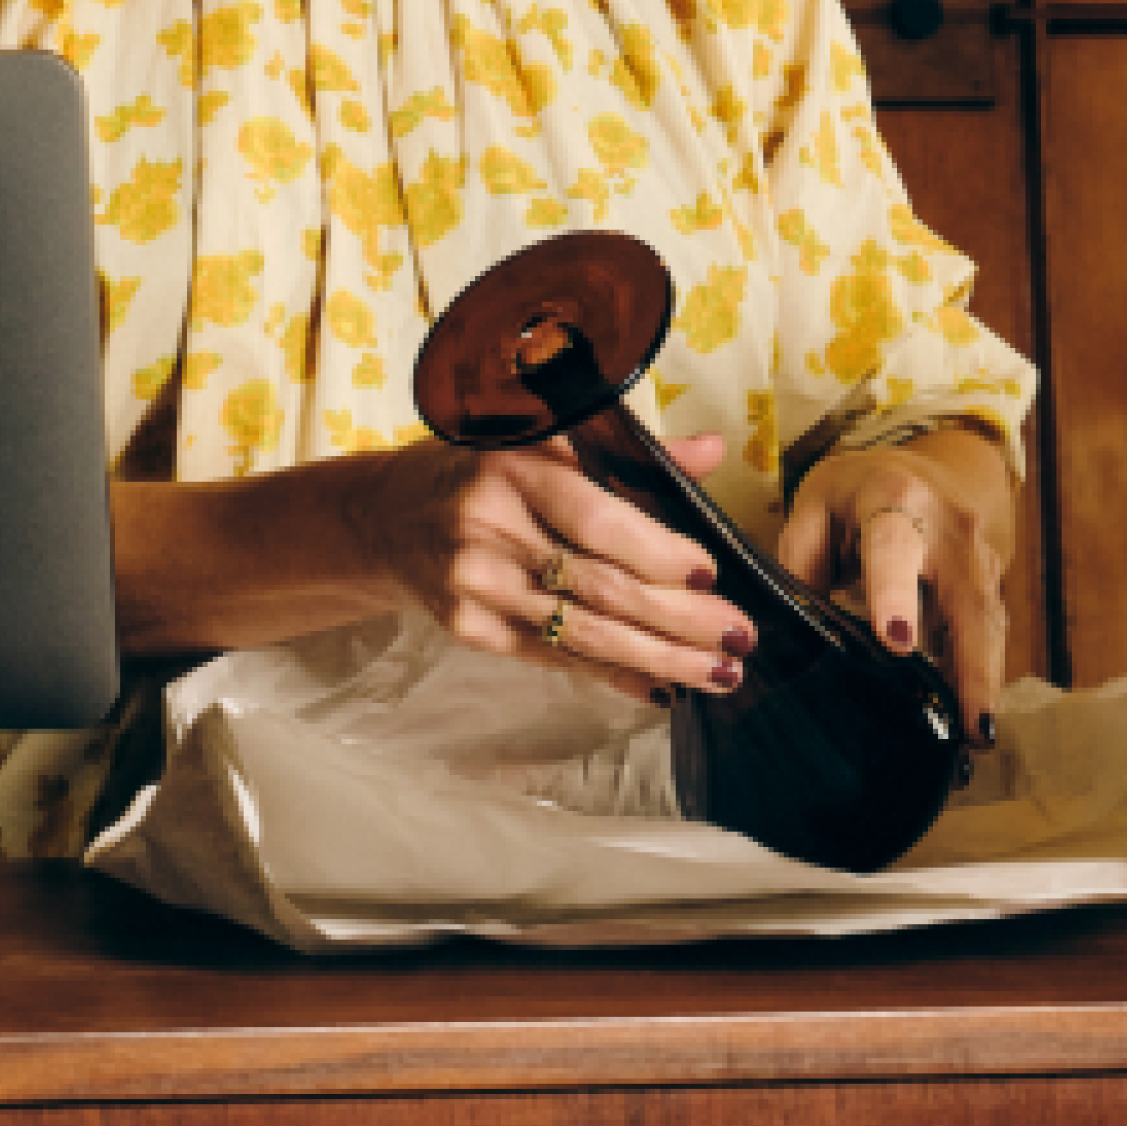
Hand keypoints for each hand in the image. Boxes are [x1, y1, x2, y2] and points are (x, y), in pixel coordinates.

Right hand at [350, 431, 755, 708]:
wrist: (387, 516)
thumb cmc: (478, 469)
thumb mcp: (540, 438)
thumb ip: (627, 451)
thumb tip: (713, 451)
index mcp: (510, 469)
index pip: (594, 519)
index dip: (656, 552)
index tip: (710, 573)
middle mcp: (488, 529)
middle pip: (600, 586)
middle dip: (679, 620)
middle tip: (739, 639)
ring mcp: (476, 587)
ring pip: (584, 633)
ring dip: (660, 660)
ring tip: (720, 674)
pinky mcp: (470, 630)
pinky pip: (555, 658)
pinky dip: (613, 675)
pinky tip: (661, 686)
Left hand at [776, 431, 1013, 747]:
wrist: (928, 469)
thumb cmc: (855, 493)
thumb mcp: (814, 505)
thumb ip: (803, 560)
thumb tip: (795, 626)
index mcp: (893, 497)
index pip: (893, 546)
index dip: (895, 591)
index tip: (896, 641)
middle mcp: (949, 528)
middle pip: (965, 597)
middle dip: (970, 661)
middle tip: (969, 723)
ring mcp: (980, 559)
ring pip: (987, 623)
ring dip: (985, 681)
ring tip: (977, 736)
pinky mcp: (992, 587)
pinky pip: (990, 634)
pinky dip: (984, 678)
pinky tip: (974, 722)